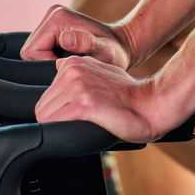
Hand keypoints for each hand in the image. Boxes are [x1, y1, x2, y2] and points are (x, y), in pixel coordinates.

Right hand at [21, 5, 130, 67]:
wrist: (122, 46)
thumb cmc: (114, 52)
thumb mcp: (104, 52)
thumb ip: (86, 44)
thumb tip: (65, 39)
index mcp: (58, 17)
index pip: (31, 51)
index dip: (44, 65)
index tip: (67, 68)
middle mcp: (53, 14)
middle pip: (30, 51)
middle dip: (45, 63)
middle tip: (70, 67)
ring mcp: (53, 20)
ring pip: (34, 52)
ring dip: (48, 62)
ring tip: (71, 63)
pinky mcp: (54, 28)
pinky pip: (41, 51)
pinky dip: (51, 59)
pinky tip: (69, 60)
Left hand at [35, 56, 160, 142]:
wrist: (151, 103)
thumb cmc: (129, 94)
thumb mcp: (101, 71)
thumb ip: (80, 70)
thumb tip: (60, 68)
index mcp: (74, 62)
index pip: (46, 94)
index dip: (57, 109)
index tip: (72, 116)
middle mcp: (72, 70)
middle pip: (42, 106)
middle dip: (56, 120)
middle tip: (78, 124)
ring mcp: (78, 85)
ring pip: (45, 116)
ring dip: (59, 127)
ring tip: (82, 126)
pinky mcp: (84, 104)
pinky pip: (55, 123)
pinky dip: (61, 133)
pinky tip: (79, 131)